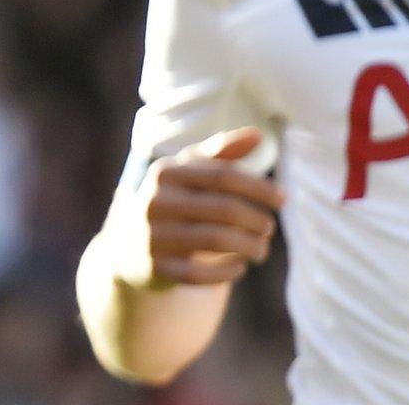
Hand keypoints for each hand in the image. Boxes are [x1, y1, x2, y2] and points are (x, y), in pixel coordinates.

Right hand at [119, 127, 283, 288]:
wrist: (126, 247)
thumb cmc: (171, 202)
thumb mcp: (187, 173)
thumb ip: (220, 154)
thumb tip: (258, 134)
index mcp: (165, 173)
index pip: (223, 176)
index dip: (258, 187)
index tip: (283, 199)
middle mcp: (155, 202)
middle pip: (224, 209)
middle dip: (256, 220)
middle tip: (269, 228)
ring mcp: (152, 236)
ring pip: (216, 240)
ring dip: (249, 247)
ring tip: (261, 249)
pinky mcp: (154, 268)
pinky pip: (200, 274)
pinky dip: (227, 272)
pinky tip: (239, 267)